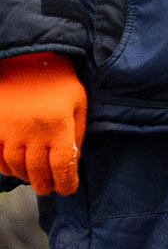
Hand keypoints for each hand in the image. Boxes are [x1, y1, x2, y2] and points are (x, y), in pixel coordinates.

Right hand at [0, 52, 84, 194]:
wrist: (25, 59)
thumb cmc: (58, 82)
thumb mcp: (78, 103)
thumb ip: (78, 132)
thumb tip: (74, 160)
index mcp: (58, 127)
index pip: (62, 166)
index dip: (65, 182)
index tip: (67, 189)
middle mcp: (32, 132)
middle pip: (38, 171)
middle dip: (45, 184)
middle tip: (49, 188)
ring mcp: (9, 130)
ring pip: (15, 165)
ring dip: (25, 176)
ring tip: (34, 179)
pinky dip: (4, 166)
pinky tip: (13, 167)